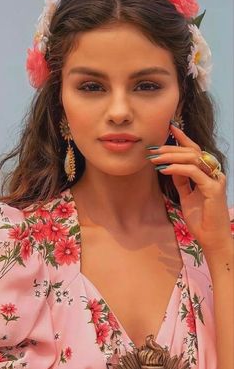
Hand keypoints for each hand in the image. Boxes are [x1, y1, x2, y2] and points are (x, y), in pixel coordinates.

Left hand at [146, 124, 231, 253]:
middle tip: (152, 150)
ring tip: (154, 159)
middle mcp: (214, 173)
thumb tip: (170, 165)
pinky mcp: (213, 188)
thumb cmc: (200, 219)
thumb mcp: (187, 195)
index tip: (169, 128)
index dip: (183, 138)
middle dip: (170, 148)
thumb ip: (181, 180)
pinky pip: (193, 172)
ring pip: (192, 158)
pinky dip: (177, 169)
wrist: (212, 239)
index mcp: (208, 173)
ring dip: (171, 156)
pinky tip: (164, 169)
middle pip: (192, 151)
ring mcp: (215, 179)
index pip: (195, 150)